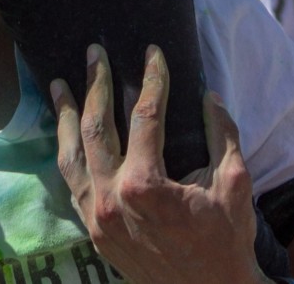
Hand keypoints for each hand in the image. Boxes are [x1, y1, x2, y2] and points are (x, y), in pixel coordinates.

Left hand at [52, 44, 265, 283]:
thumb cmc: (226, 241)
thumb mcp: (235, 184)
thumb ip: (223, 135)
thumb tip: (209, 95)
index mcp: (146, 185)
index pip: (144, 118)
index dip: (151, 80)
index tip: (152, 53)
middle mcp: (112, 199)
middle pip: (96, 128)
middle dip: (95, 85)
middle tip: (93, 53)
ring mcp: (98, 218)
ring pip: (71, 155)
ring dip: (64, 116)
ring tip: (58, 83)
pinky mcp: (94, 233)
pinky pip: (73, 185)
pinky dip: (68, 155)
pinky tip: (66, 135)